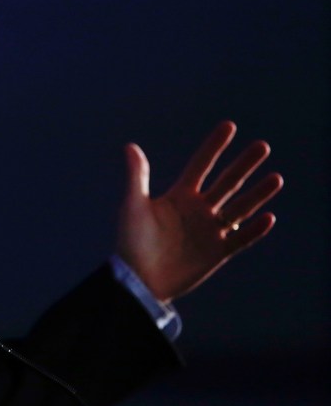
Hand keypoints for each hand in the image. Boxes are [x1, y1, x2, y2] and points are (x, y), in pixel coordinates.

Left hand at [116, 121, 282, 302]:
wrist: (138, 279)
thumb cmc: (131, 241)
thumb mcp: (133, 206)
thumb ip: (137, 177)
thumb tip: (130, 146)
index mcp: (179, 195)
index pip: (200, 166)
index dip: (214, 147)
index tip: (229, 125)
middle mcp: (198, 210)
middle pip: (226, 183)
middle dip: (244, 165)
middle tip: (263, 146)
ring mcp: (209, 230)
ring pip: (239, 208)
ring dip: (257, 194)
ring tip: (276, 178)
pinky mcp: (217, 252)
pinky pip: (241, 240)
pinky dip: (254, 230)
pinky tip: (268, 217)